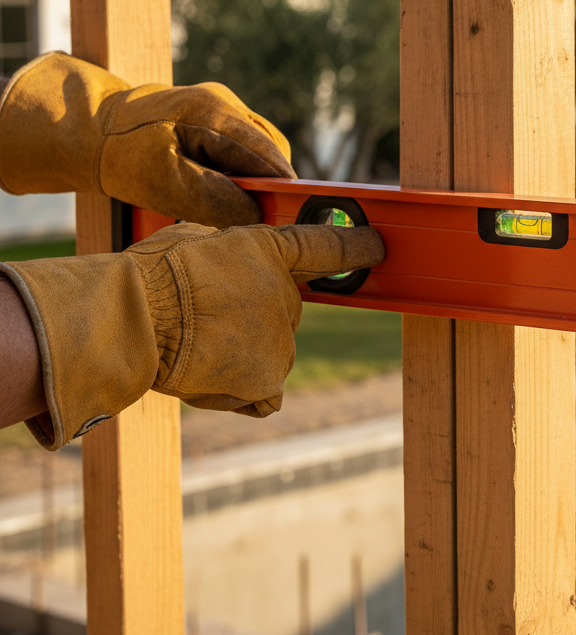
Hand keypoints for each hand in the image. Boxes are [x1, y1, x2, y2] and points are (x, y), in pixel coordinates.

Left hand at [0, 53, 294, 227]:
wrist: (87, 131)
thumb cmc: (120, 153)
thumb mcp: (164, 182)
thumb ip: (213, 199)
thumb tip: (256, 217)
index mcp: (214, 112)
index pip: (269, 154)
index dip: (287, 188)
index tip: (300, 216)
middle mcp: (224, 105)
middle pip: (270, 154)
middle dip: (270, 188)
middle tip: (260, 219)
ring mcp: (220, 111)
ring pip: (258, 154)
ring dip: (253, 183)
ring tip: (232, 207)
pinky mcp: (214, 123)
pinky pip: (242, 153)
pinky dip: (238, 176)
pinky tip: (220, 193)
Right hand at [0, 221, 384, 448]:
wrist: (137, 318)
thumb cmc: (151, 276)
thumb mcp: (193, 241)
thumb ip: (226, 253)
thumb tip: (228, 261)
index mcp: (268, 251)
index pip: (325, 247)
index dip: (355, 246)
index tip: (379, 246)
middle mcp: (286, 295)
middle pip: (281, 310)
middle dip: (250, 316)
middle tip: (204, 319)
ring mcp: (282, 340)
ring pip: (268, 353)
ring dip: (239, 354)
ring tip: (194, 347)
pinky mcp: (268, 379)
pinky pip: (260, 393)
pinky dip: (239, 391)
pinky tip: (206, 377)